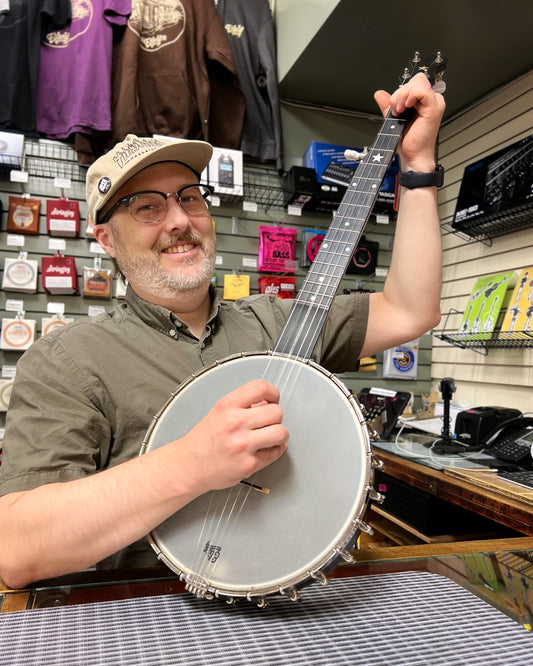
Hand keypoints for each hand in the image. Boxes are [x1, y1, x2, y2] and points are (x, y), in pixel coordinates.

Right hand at [177, 379, 287, 493]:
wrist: (188, 465)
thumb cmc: (203, 440)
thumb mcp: (219, 412)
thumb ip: (243, 404)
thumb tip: (267, 403)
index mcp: (227, 406)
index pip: (261, 388)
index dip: (273, 393)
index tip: (273, 399)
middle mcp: (235, 423)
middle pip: (276, 412)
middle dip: (276, 417)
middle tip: (268, 422)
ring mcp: (242, 445)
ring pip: (281, 432)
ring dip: (279, 434)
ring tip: (270, 436)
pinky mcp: (248, 464)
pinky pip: (275, 453)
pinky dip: (274, 451)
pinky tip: (265, 449)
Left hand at [374, 72, 445, 171]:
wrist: (412, 155)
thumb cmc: (408, 141)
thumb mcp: (394, 118)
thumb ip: (388, 105)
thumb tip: (379, 94)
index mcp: (424, 100)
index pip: (414, 82)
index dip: (401, 92)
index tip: (395, 108)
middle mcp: (431, 100)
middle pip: (416, 80)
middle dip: (400, 93)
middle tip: (397, 110)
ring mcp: (435, 103)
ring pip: (418, 82)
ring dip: (403, 95)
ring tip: (400, 111)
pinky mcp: (434, 108)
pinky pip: (422, 90)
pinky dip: (410, 96)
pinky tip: (405, 108)